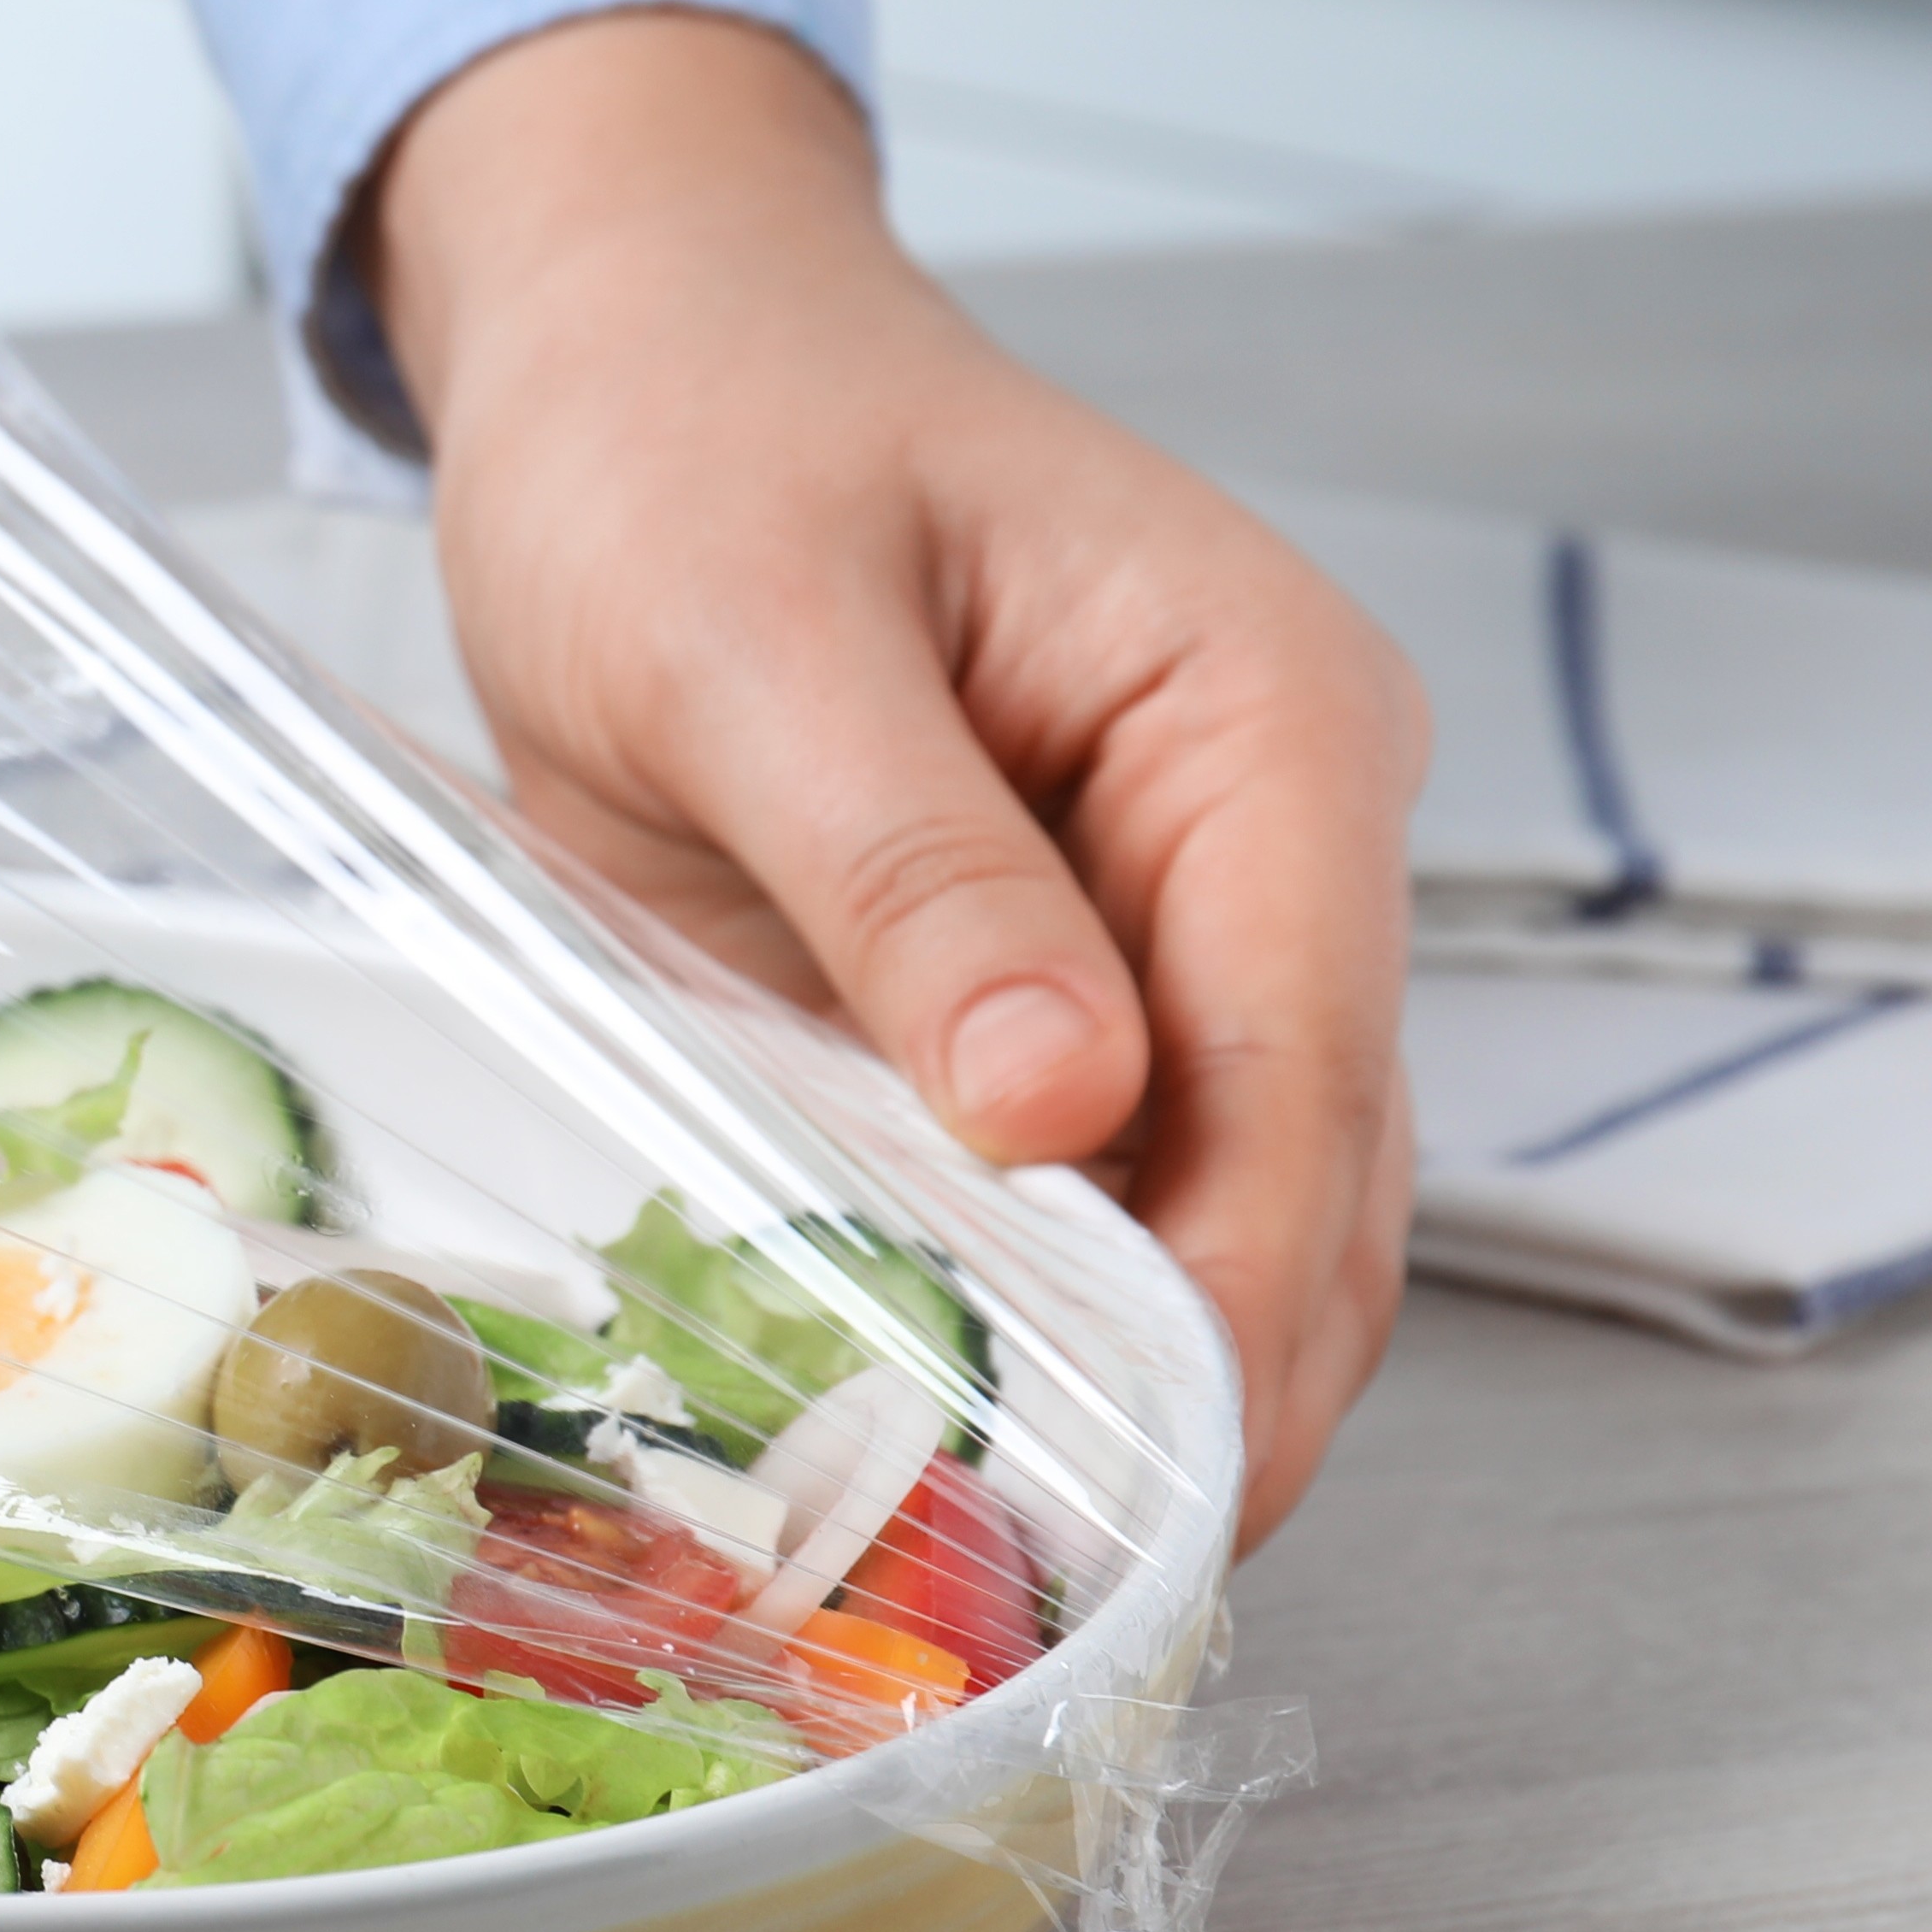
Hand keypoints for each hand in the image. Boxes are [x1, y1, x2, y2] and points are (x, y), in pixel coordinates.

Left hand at [361, 10, 1423, 1550]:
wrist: (625, 346)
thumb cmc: (688, 431)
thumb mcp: (751, 629)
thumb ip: (912, 865)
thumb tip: (1063, 1106)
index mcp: (1264, 722)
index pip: (1307, 1066)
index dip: (1233, 1289)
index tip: (1145, 1470)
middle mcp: (1266, 842)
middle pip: (1299, 1179)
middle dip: (1203, 1386)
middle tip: (1057, 1585)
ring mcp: (1171, 929)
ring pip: (1203, 1216)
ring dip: (1119, 1380)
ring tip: (992, 1562)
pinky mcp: (1043, 991)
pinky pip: (1063, 1189)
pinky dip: (1011, 1311)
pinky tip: (930, 1436)